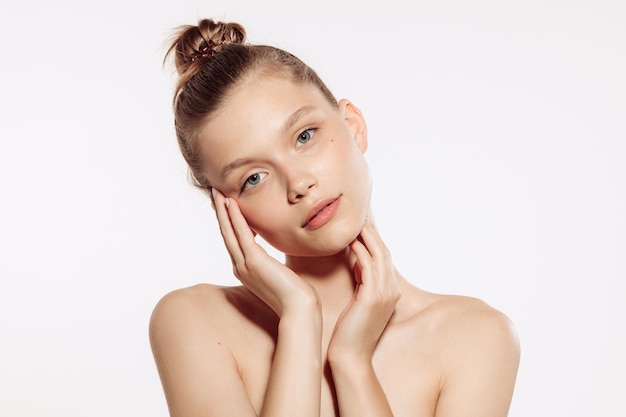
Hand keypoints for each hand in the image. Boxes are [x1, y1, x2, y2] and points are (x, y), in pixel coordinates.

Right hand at [211, 188, 318, 315]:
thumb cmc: (295, 296)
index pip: (233, 240)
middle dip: (220, 212)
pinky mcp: (254, 261)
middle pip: (226, 233)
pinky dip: (235, 217)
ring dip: (222, 210)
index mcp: (246, 270)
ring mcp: (245, 264)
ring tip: (217, 192)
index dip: (228, 221)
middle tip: (214, 192)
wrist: (299, 310)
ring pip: (229, 231)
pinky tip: (231, 203)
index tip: (226, 204)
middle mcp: (240, 267)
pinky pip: (242, 233)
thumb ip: (274, 268)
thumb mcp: (280, 277)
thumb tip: (279, 263)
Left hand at [328, 220, 400, 363]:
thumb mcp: (359, 303)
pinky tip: (351, 243)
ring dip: (367, 238)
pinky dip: (360, 253)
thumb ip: (361, 283)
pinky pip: (368, 268)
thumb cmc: (349, 332)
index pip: (384, 258)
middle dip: (372, 234)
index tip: (362, 225)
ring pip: (379, 257)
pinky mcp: (372, 299)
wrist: (350, 357)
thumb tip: (354, 263)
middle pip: (384, 253)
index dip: (374, 240)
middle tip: (359, 217)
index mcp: (390, 292)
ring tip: (355, 223)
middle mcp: (391, 291)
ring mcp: (384, 295)